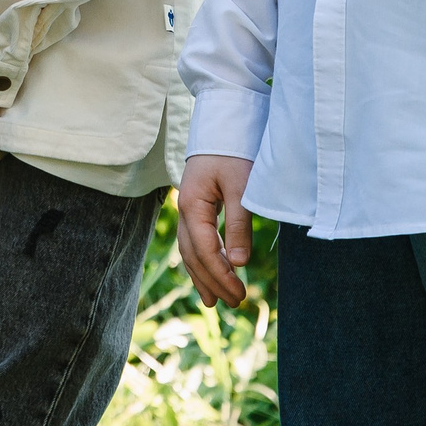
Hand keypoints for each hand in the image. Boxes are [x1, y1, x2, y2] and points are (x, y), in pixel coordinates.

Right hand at [176, 154, 255, 307]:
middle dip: (211, 281)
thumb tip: (238, 264)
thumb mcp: (241, 186)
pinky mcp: (195, 206)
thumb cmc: (234, 151)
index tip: (239, 293)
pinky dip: (201, 260)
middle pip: (192, 254)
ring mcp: (187, 208)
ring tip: (214, 300)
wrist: (224, 123)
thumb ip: (238, 225)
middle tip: (234, 302)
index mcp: (193, 205)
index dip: (220, 275)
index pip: (204, 250)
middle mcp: (184, 209)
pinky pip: (193, 240)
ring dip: (202, 275)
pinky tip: (209, 274)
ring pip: (189, 250)